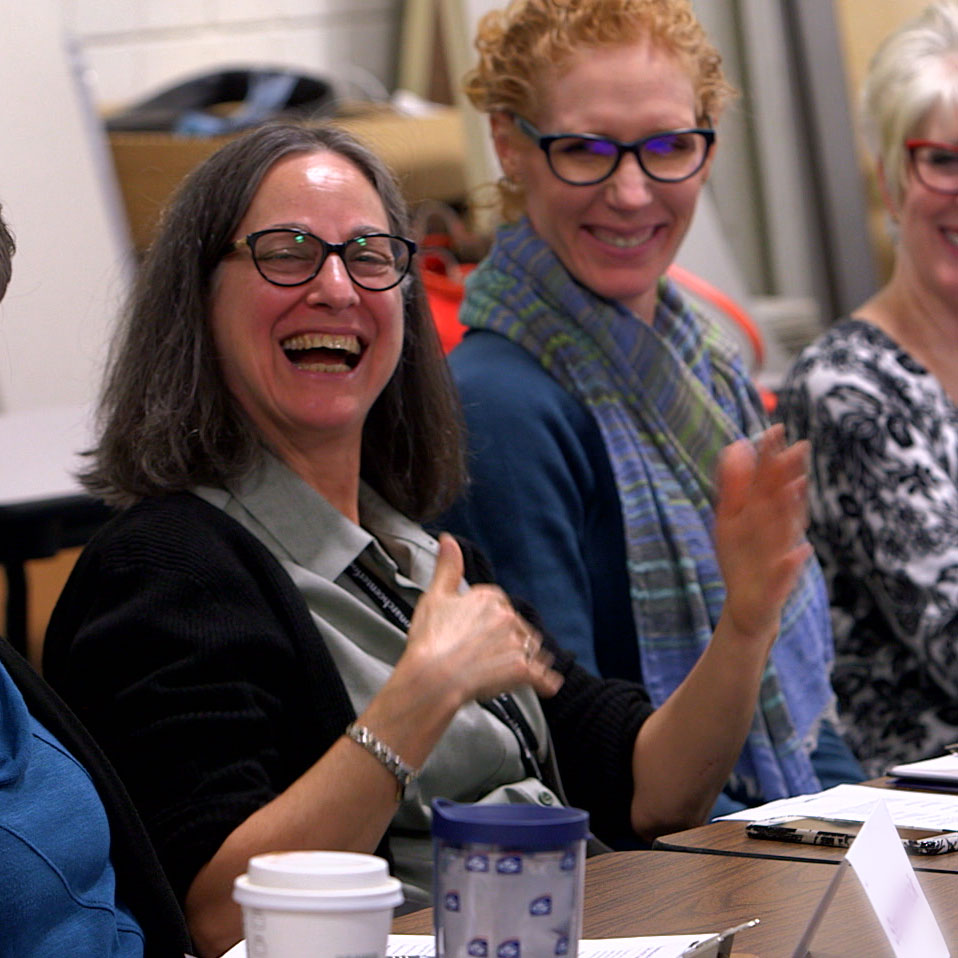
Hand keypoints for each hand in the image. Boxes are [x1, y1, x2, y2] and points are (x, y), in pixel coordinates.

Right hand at [403, 534, 562, 704]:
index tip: (476, 631)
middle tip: (485, 654)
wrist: (431, 678)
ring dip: (526, 657)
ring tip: (506, 669)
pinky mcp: (523, 670)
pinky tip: (545, 684)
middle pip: (516, 626)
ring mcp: (517, 644)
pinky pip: (543, 676)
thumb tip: (449, 540)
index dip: (487, 620)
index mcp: (489, 597)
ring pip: (531, 648)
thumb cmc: (430, 641)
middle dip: (507, 639)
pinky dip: (545, 681)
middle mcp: (508, 617)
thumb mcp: (434, 597)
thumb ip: (447, 567)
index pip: (498, 604)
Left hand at [714, 424, 813, 643]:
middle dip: (788, 475)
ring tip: (798, 488)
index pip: (768, 481)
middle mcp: (776, 530)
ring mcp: (779, 554)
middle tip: (798, 446)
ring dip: (793, 511)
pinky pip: (786, 571)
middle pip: (781, 499)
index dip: (771, 457)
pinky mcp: (778, 582)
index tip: (775, 429)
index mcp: (764, 514)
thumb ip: (734, 485)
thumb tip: (735, 446)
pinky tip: (800, 551)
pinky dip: (792, 562)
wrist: (749, 605)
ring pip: (787, 530)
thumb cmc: (742, 558)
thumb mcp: (731, 519)